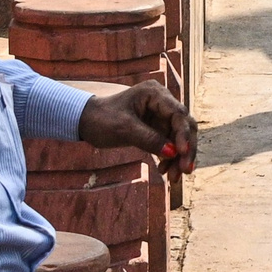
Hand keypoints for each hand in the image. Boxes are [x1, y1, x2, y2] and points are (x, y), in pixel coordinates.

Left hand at [77, 78, 197, 175]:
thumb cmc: (101, 119)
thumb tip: (173, 153)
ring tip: (173, 178)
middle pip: (184, 126)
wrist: (85, 121)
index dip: (183, 134)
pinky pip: (170, 144)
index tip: (182, 154)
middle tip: (185, 171)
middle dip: (186, 149)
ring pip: (179, 138)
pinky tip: (164, 171)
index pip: (178, 114)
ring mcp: (160, 116)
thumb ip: (149, 140)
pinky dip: (169, 158)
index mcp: (155, 93)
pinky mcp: (156, 128)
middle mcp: (162, 102)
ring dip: (179, 158)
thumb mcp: (124, 130)